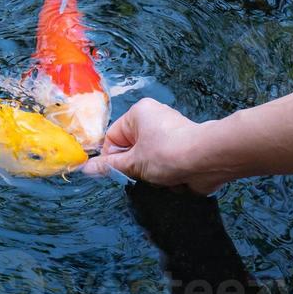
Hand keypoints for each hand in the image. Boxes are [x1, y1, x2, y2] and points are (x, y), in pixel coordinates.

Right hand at [79, 98, 233, 194]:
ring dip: (152, 175)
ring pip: (148, 161)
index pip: (112, 137)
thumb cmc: (167, 154)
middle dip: (136, 168)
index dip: (112, 157)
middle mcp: (154, 119)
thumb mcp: (134, 162)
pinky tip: (175, 180)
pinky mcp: (183, 149)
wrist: (208, 160)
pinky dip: (168, 176)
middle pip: (131, 150)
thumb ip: (109, 166)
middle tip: (142, 175)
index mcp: (139, 113)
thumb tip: (84, 168)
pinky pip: (165, 165)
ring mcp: (169, 134)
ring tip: (162, 178)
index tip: (117, 172)